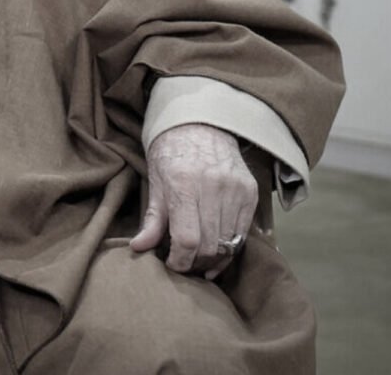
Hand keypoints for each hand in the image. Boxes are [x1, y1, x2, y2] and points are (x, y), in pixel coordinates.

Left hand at [128, 123, 257, 280]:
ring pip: (229, 243)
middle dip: (196, 263)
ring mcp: (236, 189)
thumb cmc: (171, 154)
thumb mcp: (155, 183)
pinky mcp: (251, 192)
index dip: (180, 261)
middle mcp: (214, 187)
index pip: (187, 239)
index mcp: (184, 184)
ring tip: (200, 259)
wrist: (200, 124)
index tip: (173, 265)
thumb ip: (151, 220)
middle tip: (185, 264)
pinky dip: (231, 246)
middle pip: (210, 245)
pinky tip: (218, 249)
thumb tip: (139, 247)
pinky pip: (243, 233)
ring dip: (214, 258)